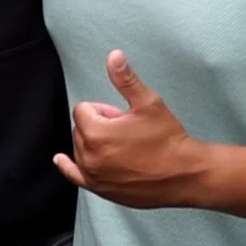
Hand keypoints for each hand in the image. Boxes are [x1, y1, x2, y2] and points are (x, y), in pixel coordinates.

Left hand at [53, 50, 207, 209]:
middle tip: (127, 131)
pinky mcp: (100, 189)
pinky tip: (61, 160)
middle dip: (100, 125)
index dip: (105, 109)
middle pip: (80, 128)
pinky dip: (67, 166)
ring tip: (125, 147)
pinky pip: (74, 175)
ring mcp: (93, 176)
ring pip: (81, 148)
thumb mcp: (148, 103)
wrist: (184, 175)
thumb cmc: (168, 140)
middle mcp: (89, 157)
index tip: (123, 117)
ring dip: (95, 143)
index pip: (84, 109)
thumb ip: (125, 79)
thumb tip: (114, 56)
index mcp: (96, 133)